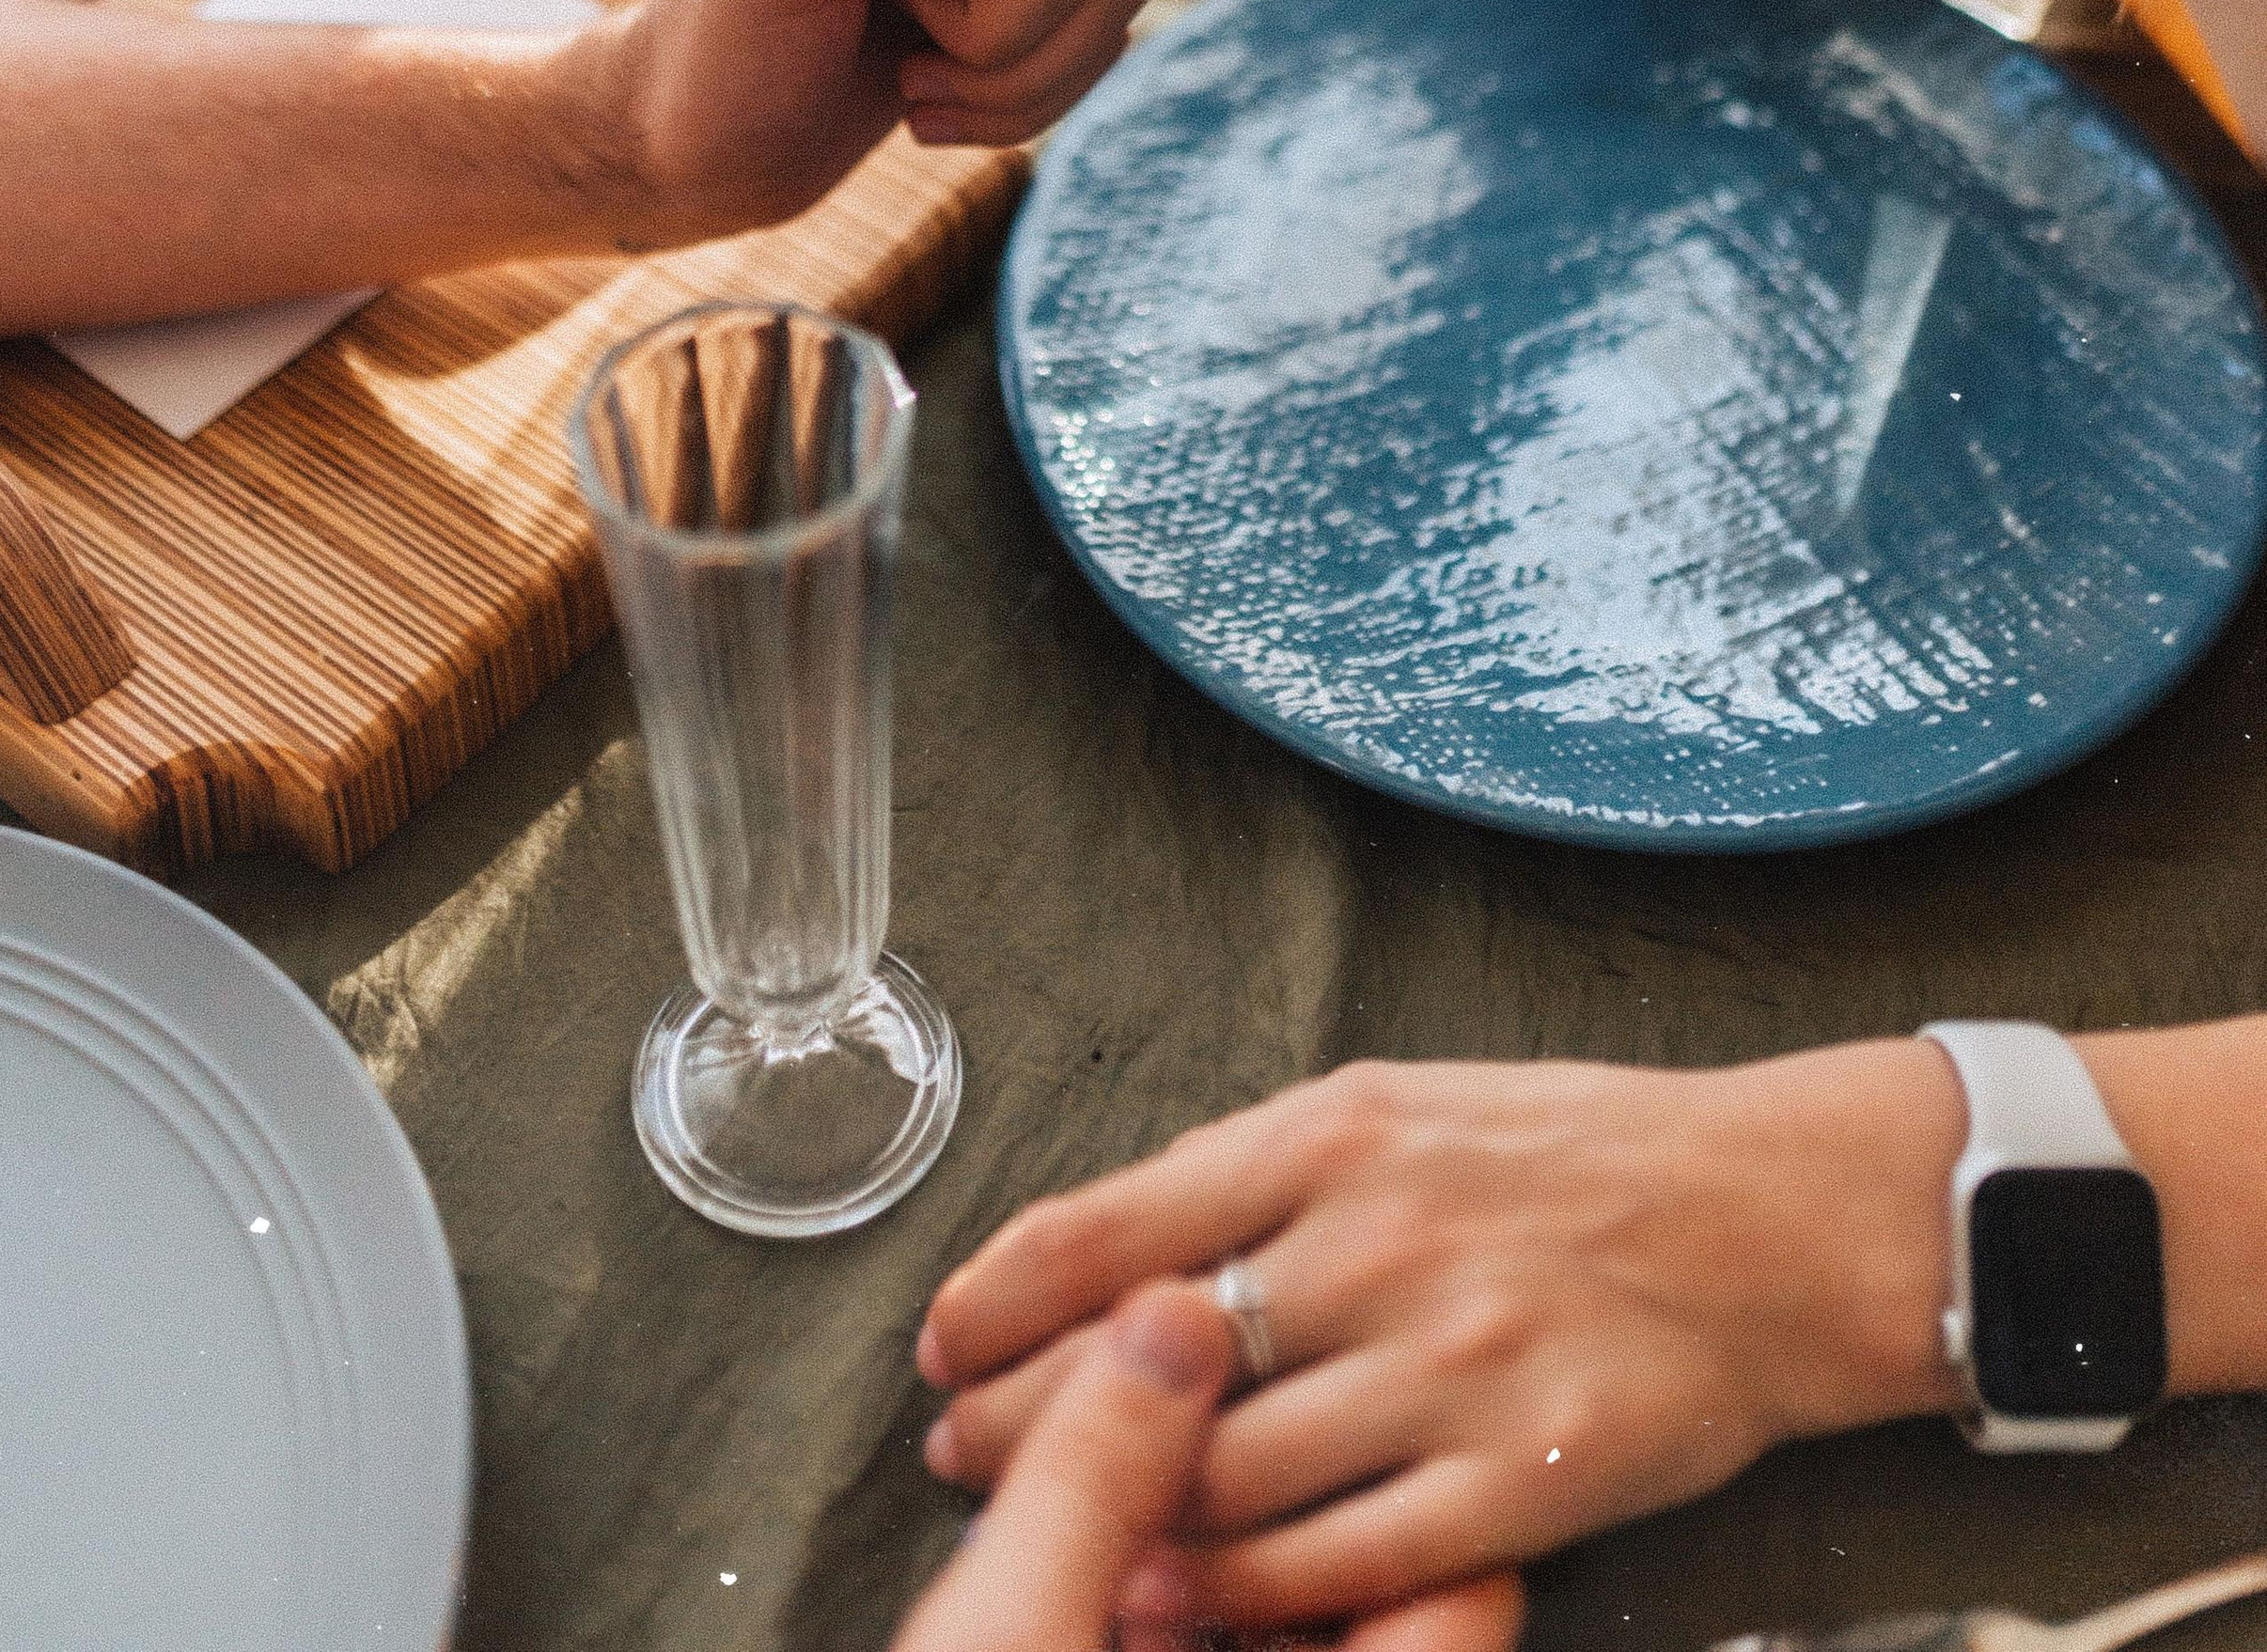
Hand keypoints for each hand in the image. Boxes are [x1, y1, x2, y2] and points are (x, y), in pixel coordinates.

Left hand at [913, 1046, 1963, 1636]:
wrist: (1769, 1222)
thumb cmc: (1575, 1156)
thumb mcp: (1400, 1109)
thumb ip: (1262, 1177)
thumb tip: (1125, 1251)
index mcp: (1335, 1132)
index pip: (1115, 1220)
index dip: (1003, 1295)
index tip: (941, 1342)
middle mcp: (1377, 1243)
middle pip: (1145, 1363)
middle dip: (1024, 1421)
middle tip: (955, 1455)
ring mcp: (1446, 1367)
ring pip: (1228, 1476)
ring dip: (1115, 1524)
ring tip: (1053, 1545)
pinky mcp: (1513, 1481)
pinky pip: (1340, 1559)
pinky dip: (1241, 1594)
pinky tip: (1175, 1599)